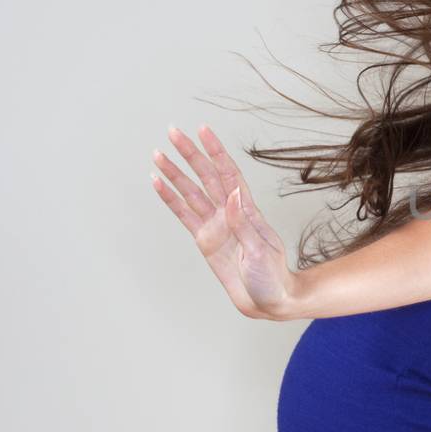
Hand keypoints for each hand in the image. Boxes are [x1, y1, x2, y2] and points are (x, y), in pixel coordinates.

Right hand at [150, 124, 299, 319]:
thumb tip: (233, 195)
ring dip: (175, 173)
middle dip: (190, 154)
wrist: (269, 301)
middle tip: (173, 132)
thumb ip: (243, 224)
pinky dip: (170, 199)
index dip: (216, 152)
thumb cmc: (272, 277)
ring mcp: (215, 225)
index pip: (228, 174)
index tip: (203, 130)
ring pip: (191, 192)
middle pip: (206, 176)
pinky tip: (158, 184)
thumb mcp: (260, 250)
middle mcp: (229, 213)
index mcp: (247, 211)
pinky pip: (184, 215)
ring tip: (158, 154)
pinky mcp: (204, 240)